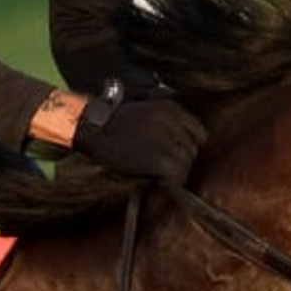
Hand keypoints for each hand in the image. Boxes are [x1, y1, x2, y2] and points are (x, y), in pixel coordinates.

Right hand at [70, 82, 205, 183]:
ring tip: (159, 175)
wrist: (92, 129)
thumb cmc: (111, 123)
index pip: (198, 131)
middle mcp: (172, 122)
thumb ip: (164, 122)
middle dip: (181, 160)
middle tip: (164, 167)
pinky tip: (157, 180)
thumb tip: (177, 142)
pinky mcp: (158, 158)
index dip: (189, 145)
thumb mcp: (143, 111)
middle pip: (193, 149)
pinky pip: (177, 175)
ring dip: (176, 172)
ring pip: (187, 163)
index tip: (178, 154)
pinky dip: (171, 181)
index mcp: (170, 108)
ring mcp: (166, 140)